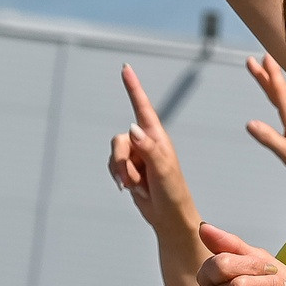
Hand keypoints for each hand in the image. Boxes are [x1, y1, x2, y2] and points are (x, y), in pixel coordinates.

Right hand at [108, 65, 196, 233]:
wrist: (169, 217)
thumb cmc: (172, 192)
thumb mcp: (163, 170)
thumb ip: (148, 148)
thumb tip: (132, 128)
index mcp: (157, 136)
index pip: (142, 106)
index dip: (133, 87)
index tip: (125, 67)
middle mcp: (145, 142)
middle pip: (119, 140)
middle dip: (122, 162)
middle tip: (133, 181)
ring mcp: (136, 155)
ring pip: (114, 155)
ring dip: (122, 173)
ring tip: (138, 187)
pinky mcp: (129, 168)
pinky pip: (113, 167)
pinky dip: (119, 178)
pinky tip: (132, 189)